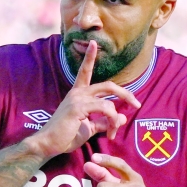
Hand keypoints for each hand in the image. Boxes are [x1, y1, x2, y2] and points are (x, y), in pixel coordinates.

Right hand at [29, 41, 140, 156]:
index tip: (93, 42)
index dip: (89, 57)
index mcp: (78, 94)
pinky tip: (110, 132)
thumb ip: (104, 121)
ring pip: (109, 102)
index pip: (85, 71)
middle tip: (137, 105)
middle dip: (125, 94)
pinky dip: (112, 120)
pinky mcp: (78, 107)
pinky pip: (105, 109)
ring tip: (113, 133)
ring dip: (116, 118)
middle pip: (108, 86)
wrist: (49, 145)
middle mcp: (77, 93)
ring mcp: (77, 99)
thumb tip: (122, 117)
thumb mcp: (90, 128)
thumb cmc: (66, 136)